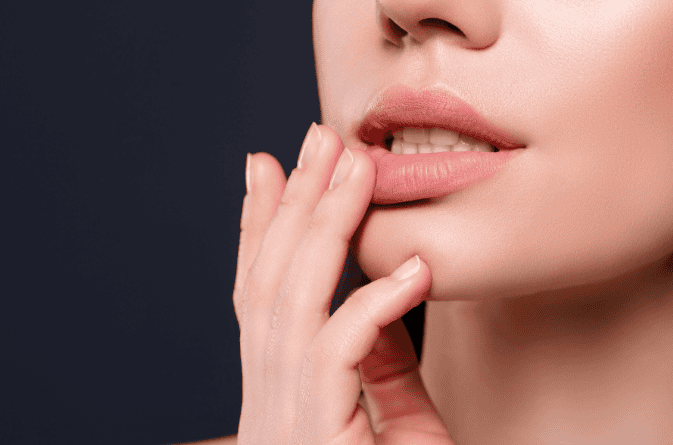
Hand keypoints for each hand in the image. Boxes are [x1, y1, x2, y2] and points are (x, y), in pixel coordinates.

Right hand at [233, 123, 454, 443]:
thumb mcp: (391, 426)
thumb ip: (381, 370)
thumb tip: (385, 301)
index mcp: (279, 399)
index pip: (260, 299)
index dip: (259, 228)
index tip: (269, 168)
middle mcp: (268, 406)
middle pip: (268, 285)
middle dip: (291, 204)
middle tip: (317, 139)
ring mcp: (285, 422)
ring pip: (293, 303)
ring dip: (324, 226)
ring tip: (355, 167)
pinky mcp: (317, 440)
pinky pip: (337, 350)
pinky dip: (372, 302)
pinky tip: (412, 269)